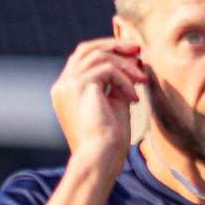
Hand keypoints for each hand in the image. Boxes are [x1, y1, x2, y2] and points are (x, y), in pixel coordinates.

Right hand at [51, 39, 141, 170]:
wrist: (100, 159)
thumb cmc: (108, 140)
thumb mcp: (114, 105)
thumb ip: (117, 84)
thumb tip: (131, 63)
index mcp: (66, 91)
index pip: (83, 58)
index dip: (107, 50)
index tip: (131, 54)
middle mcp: (62, 85)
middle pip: (87, 49)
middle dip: (114, 46)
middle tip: (137, 49)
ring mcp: (68, 85)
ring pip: (98, 56)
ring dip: (125, 64)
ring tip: (142, 78)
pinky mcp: (79, 87)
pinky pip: (107, 69)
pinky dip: (125, 80)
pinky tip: (134, 98)